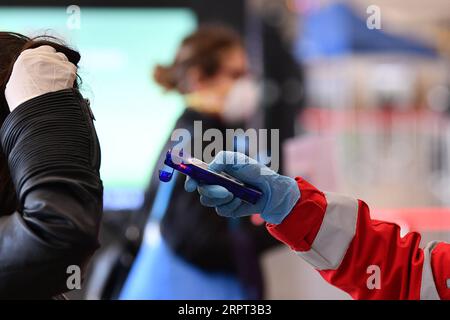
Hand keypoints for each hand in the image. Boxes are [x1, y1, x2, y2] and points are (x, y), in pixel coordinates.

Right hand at [5, 45, 76, 110]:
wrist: (36, 107)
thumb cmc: (23, 100)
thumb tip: (29, 76)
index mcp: (26, 57)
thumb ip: (24, 74)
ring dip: (64, 69)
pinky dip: (71, 76)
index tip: (47, 68)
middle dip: (56, 62)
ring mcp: (55, 62)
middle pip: (55, 53)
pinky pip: (72, 69)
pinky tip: (65, 85)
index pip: (41, 50)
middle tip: (56, 75)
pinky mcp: (67, 70)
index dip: (46, 60)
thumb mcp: (15, 83)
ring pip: (64, 60)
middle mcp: (41, 56)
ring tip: (60, 83)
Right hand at [185, 151, 299, 223]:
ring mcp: (221, 197)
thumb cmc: (254, 171)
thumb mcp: (237, 159)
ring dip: (223, 199)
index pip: (196, 174)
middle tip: (226, 191)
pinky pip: (221, 210)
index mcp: (215, 170)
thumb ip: (220, 161)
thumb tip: (207, 171)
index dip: (190, 179)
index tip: (190, 186)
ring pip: (208, 201)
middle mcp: (215, 184)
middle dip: (212, 191)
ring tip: (237, 194)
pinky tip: (241, 201)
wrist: (270, 189)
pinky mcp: (228, 208)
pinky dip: (231, 206)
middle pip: (201, 190)